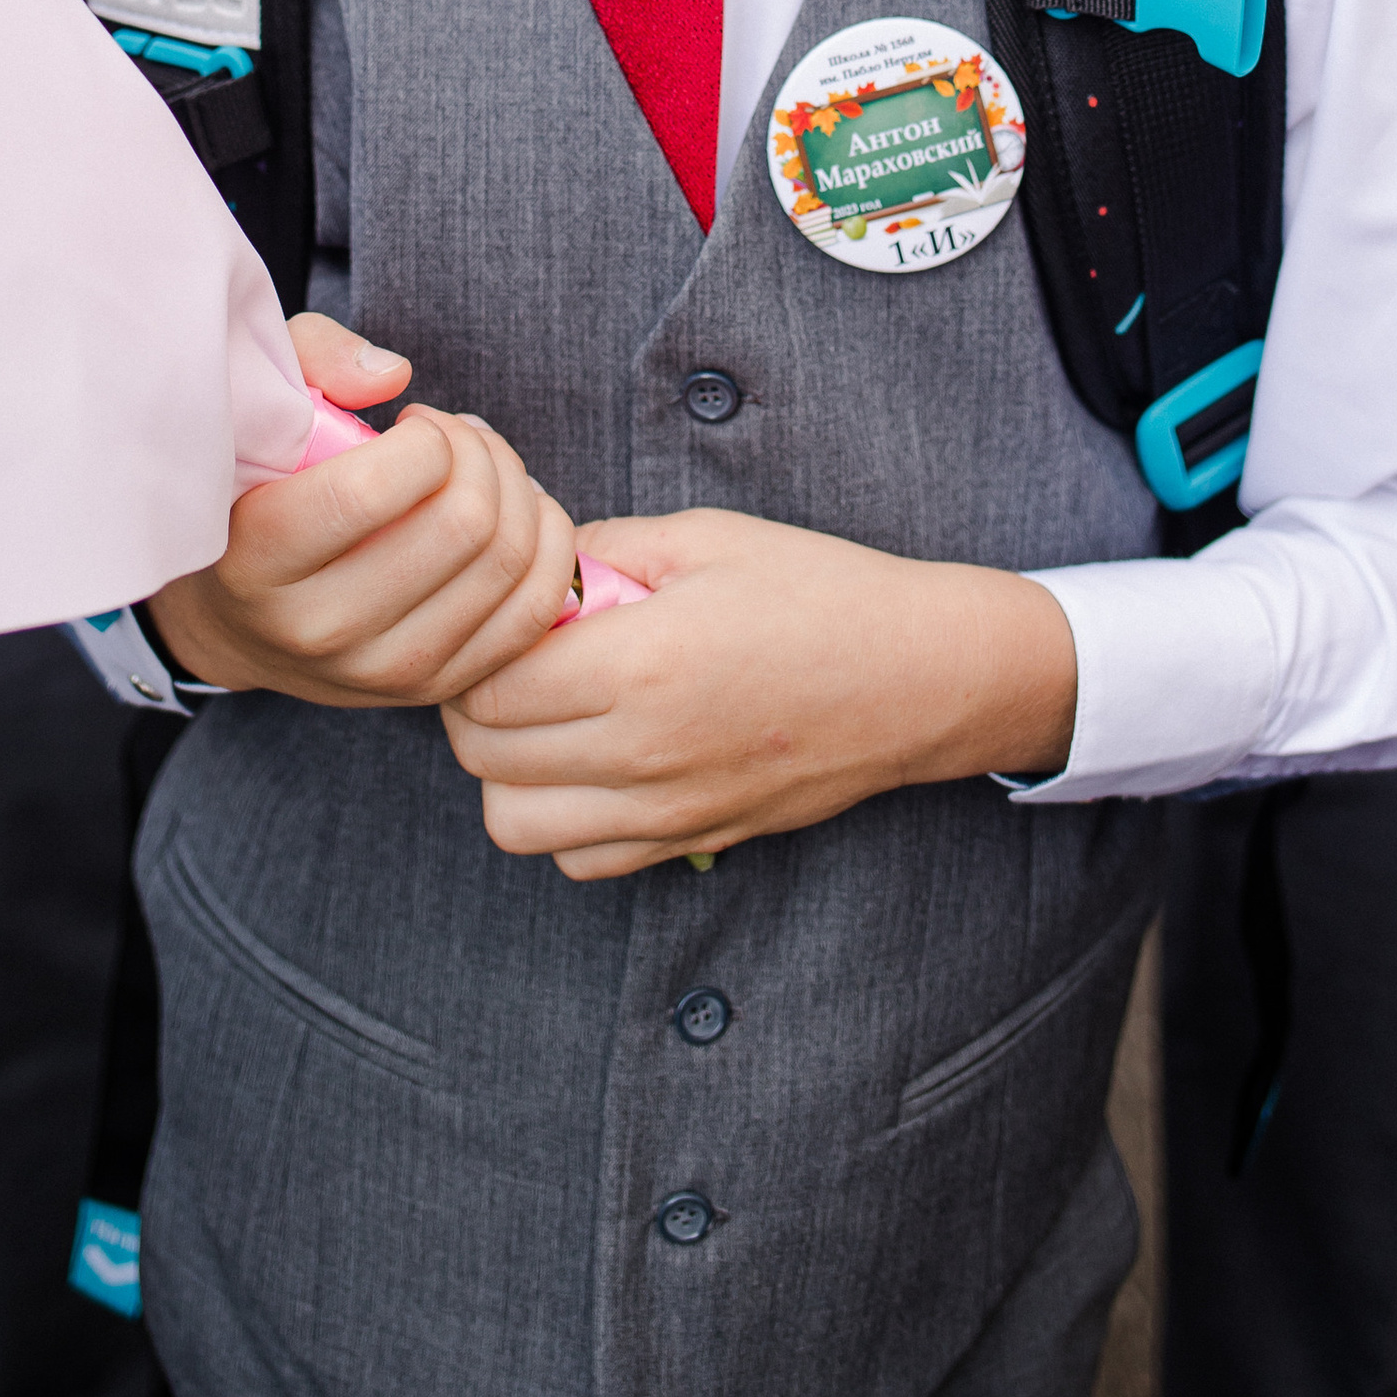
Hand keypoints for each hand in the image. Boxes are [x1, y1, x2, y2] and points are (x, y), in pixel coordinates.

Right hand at [149, 314, 580, 708]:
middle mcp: (319, 629)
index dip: (424, 437)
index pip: (375, 490)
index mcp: (258, 559)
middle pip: (463, 525)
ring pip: (509, 564)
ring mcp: (381, 672)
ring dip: (519, 489)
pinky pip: (534, 612)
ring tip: (481, 469)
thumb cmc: (252, 492)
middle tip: (455, 439)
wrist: (236, 623)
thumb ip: (314, 359)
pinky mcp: (432, 689)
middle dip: (481, 453)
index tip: (412, 423)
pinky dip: (548, 544)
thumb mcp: (256, 405)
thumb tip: (394, 377)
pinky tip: (517, 510)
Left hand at [442, 509, 1079, 878]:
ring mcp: (668, 811)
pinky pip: (581, 861)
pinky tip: (594, 760)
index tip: (511, 614)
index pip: (488, 686)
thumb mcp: (704, 536)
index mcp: (641, 664)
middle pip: (485, 757)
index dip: (479, 644)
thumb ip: (602, 549)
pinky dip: (563, 820)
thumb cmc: (817, 591)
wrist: (918, 676)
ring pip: (516, 826)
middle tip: (519, 657)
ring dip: (509, 770)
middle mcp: (643, 752)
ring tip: (548, 714)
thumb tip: (530, 568)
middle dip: (478, 703)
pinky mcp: (693, 841)